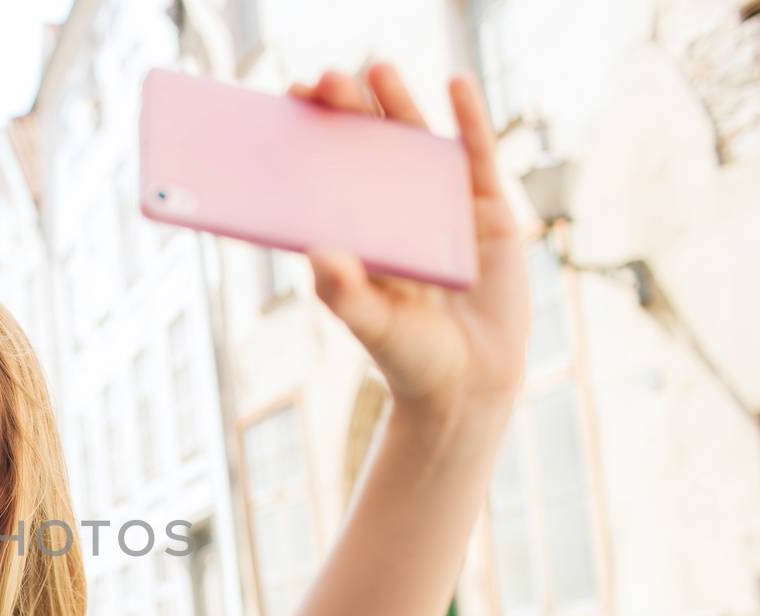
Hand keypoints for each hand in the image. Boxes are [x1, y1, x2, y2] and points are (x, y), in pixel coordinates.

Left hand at [290, 64, 529, 418]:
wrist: (470, 387)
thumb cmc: (409, 359)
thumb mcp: (372, 325)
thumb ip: (345, 292)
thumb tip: (316, 252)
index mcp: (356, 233)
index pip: (326, 173)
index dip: (311, 137)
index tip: (287, 104)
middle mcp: (395, 212)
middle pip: (368, 148)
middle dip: (347, 110)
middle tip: (324, 80)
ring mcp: (442, 208)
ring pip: (417, 143)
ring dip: (397, 103)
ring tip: (375, 68)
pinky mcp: (487, 212)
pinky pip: (477, 157)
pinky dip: (469, 119)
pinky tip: (455, 84)